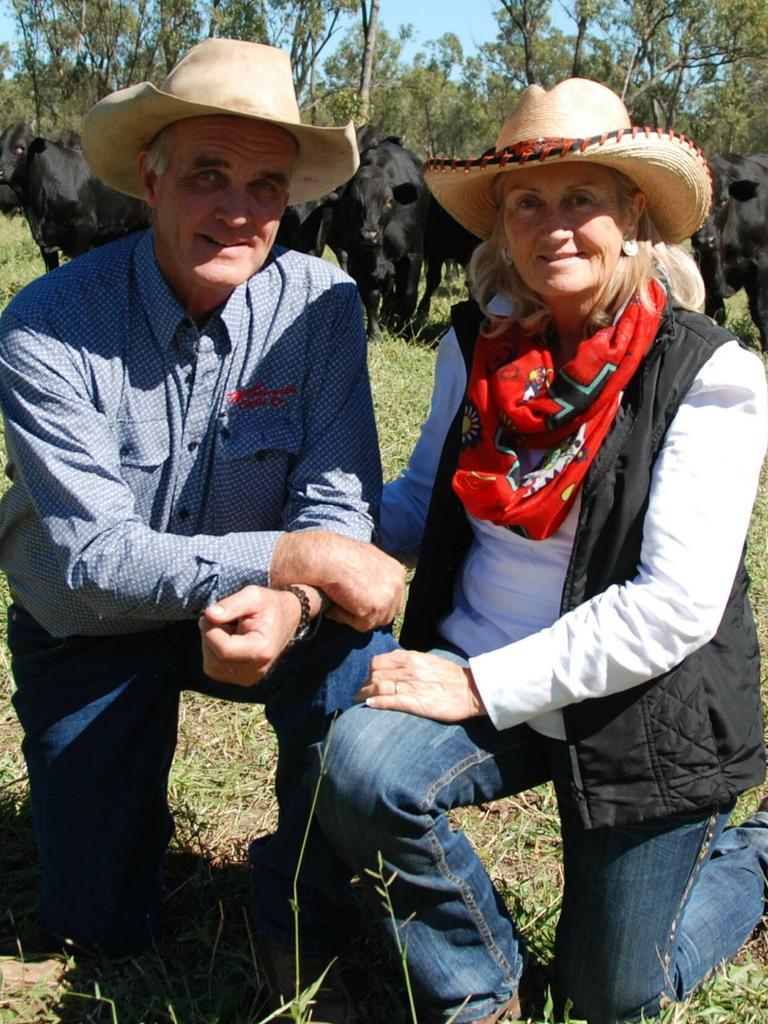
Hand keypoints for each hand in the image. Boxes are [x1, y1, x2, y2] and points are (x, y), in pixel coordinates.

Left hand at [199, 585, 301, 686]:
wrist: (285, 619)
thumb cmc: (269, 605)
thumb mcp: (253, 596)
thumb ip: (232, 604)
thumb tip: (209, 615)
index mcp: (263, 650)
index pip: (224, 650)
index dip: (209, 631)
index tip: (209, 613)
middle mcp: (257, 669)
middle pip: (214, 661)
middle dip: (208, 638)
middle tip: (215, 618)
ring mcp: (250, 677)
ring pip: (212, 668)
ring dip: (210, 646)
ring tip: (224, 628)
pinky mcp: (243, 679)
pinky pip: (216, 670)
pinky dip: (214, 654)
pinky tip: (226, 639)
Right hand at [271, 531, 404, 631]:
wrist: (328, 557)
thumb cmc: (340, 554)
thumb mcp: (366, 560)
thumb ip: (375, 576)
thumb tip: (371, 592)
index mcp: (397, 572)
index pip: (393, 600)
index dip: (375, 604)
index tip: (358, 603)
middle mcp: (397, 585)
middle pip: (387, 614)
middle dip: (367, 614)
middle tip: (346, 605)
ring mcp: (388, 598)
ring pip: (373, 621)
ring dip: (354, 616)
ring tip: (338, 601)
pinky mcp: (375, 609)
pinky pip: (361, 624)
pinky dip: (346, 617)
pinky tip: (336, 604)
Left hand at [357, 649, 486, 721]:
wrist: (472, 690)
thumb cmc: (451, 677)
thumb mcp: (428, 661)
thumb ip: (409, 661)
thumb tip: (393, 665)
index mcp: (411, 658)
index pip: (378, 662)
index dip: (370, 671)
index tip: (369, 678)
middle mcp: (408, 669)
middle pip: (375, 675)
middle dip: (365, 683)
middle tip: (362, 691)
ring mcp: (411, 686)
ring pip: (378, 687)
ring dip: (365, 693)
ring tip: (360, 700)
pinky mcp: (416, 702)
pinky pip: (390, 700)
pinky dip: (376, 702)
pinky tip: (369, 705)